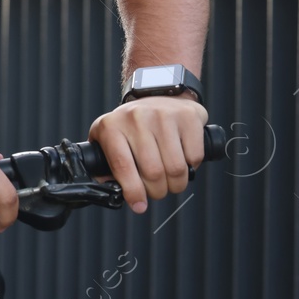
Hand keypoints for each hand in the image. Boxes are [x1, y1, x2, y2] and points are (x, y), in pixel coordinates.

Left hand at [88, 95, 208, 212]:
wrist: (158, 92)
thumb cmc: (131, 124)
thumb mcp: (107, 137)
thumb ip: (104, 163)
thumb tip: (108, 190)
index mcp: (112, 126)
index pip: (122, 166)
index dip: (133, 191)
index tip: (139, 206)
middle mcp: (136, 118)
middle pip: (153, 172)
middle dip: (157, 191)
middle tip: (158, 192)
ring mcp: (163, 115)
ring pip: (175, 168)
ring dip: (176, 184)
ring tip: (172, 182)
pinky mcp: (187, 117)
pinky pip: (194, 156)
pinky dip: (191, 167)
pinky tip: (183, 162)